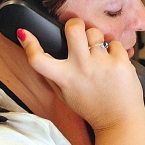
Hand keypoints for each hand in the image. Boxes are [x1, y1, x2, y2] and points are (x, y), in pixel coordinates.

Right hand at [19, 18, 144, 130]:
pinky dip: (113, 51)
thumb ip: (51, 75)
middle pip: (73, 29)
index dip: (28, 43)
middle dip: (74, 24)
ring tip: (99, 56)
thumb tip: (33, 53)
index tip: (24, 34)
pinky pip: (114, 43)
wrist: (119, 120)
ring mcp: (102, 63)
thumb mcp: (64, 94)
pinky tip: (112, 64)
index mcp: (64, 78)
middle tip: (77, 31)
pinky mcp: (120, 62)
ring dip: (95, 40)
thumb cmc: (91, 107)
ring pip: (95, 33)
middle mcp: (81, 68)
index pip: (38, 58)